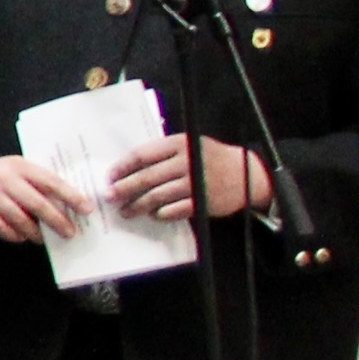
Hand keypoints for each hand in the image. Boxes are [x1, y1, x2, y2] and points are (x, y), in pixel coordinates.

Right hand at [0, 154, 85, 242]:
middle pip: (37, 203)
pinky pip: (2, 228)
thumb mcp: (18, 171)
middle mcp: (4, 178)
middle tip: (70, 233)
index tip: (86, 209)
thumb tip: (69, 205)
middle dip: (57, 221)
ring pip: (20, 219)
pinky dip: (15, 235)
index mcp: (20, 166)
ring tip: (43, 238)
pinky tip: (22, 237)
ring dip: (35, 232)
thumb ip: (38, 182)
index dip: (71, 196)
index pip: (51, 182)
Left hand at [105, 133, 272, 224]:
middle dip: (124, 189)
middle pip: (147, 177)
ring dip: (138, 205)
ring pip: (158, 196)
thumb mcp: (189, 145)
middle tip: (110, 197)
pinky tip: (152, 215)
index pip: (143, 155)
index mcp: (179, 144)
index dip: (123, 167)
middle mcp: (186, 162)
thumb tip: (128, 167)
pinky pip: (175, 210)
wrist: (248, 173)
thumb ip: (163, 152)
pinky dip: (161, 214)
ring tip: (125, 211)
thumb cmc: (211, 158)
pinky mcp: (203, 201)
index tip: (110, 176)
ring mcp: (195, 183)